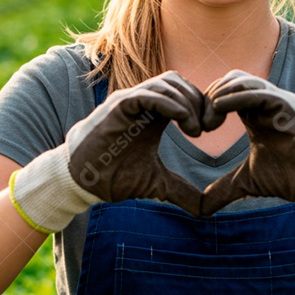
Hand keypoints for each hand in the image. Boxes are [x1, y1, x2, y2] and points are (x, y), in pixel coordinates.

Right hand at [10, 72, 204, 231]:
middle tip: (209, 127)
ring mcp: (130, 101)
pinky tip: (183, 122)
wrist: (81, 181)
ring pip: (167, 83)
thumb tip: (204, 211)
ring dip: (187, 102)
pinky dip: (170, 104)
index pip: (184, 93)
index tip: (212, 129)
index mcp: (153, 114)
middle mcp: (142, 102)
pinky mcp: (119, 106)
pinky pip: (149, 94)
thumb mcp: (156, 184)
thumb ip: (181, 191)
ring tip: (195, 130)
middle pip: (179, 83)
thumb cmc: (113, 177)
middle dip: (199, 101)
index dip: (202, 106)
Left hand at [199, 70, 294, 230]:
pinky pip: (258, 91)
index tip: (196, 129)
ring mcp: (277, 102)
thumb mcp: (246, 182)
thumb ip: (223, 189)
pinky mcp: (287, 107)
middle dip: (209, 97)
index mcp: (255, 114)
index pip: (226, 91)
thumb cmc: (289, 178)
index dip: (207, 105)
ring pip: (242, 80)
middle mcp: (265, 103)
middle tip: (200, 125)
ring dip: (220, 94)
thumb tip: (201, 209)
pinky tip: (220, 108)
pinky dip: (236, 96)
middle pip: (230, 80)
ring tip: (209, 120)